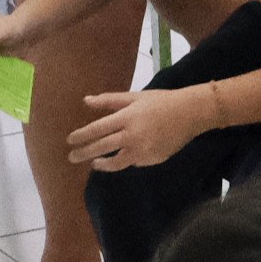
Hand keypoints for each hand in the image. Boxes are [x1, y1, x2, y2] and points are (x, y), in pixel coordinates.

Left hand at [69, 83, 210, 173]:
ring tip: (94, 164)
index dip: (82, 136)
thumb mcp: (135, 97)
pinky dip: (126, 159)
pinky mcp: (153, 159)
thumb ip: (109, 100)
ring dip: (103, 164)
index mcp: (127, 118)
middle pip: (103, 147)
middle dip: (85, 153)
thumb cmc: (161, 101)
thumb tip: (86, 101)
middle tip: (71, 157)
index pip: (97, 129)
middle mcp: (133, 136)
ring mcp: (143, 150)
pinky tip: (123, 156)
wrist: (191, 113)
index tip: (70, 141)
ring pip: (117, 162)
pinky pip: (134, 162)